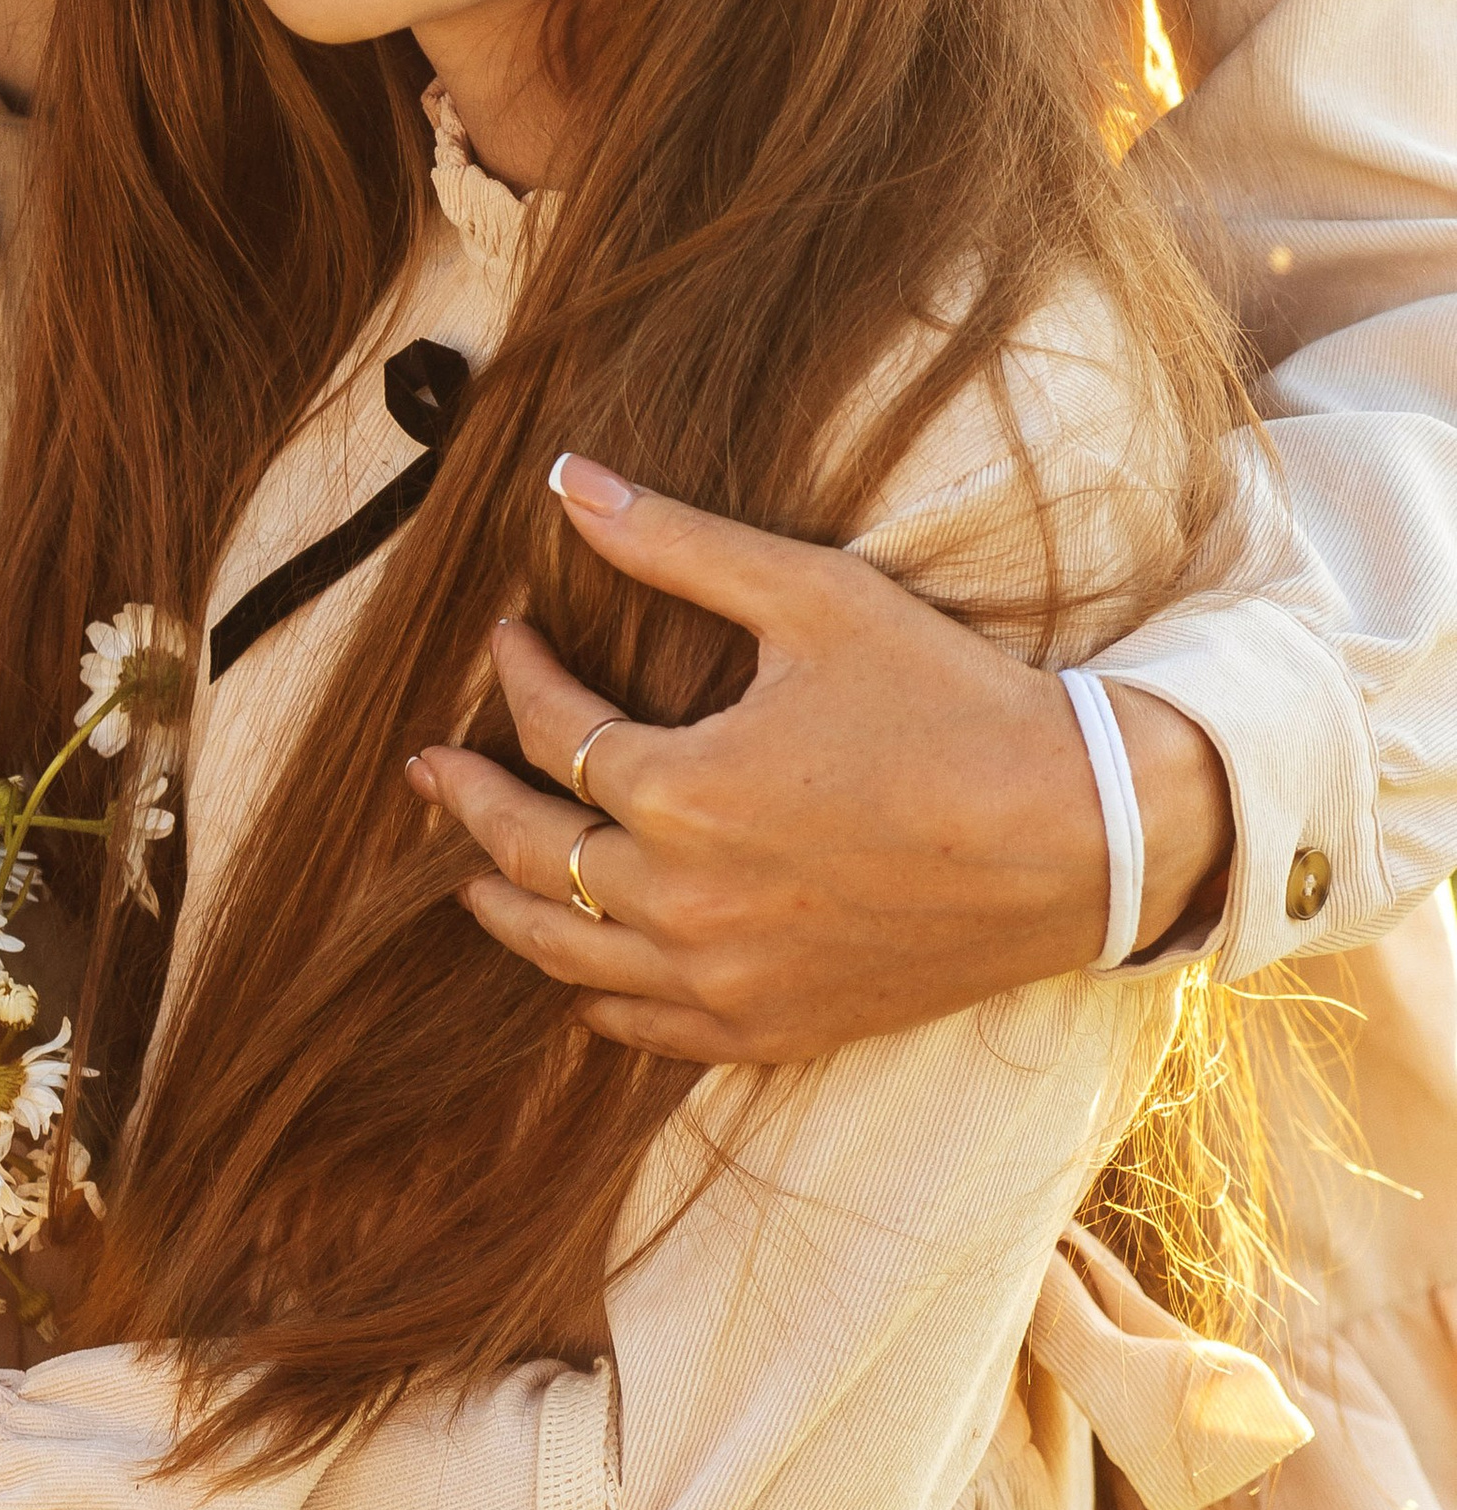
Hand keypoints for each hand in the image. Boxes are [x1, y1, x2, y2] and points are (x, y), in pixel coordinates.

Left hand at [406, 461, 1234, 1065]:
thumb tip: (563, 479)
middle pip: (528, 857)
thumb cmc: (952, 702)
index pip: (554, 732)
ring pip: (568, 958)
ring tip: (468, 873)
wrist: (1080, 836)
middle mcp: (684, 903)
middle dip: (467, 800)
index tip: (510, 631)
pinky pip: (646, 1030)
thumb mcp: (811, 596)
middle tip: (428, 767)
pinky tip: (579, 975)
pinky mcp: (778, 1027)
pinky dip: (594, 997)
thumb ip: (675, 545)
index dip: (518, 672)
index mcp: (681, 793)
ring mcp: (728, 981)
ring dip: (506, 906)